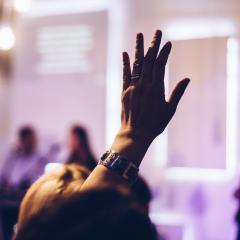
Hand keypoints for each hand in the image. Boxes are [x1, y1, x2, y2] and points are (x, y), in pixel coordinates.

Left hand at [112, 30, 189, 165]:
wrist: (135, 134)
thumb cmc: (154, 124)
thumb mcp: (169, 110)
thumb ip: (177, 93)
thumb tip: (187, 79)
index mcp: (156, 89)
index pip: (160, 65)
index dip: (164, 53)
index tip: (168, 43)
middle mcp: (144, 85)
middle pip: (149, 61)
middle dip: (153, 45)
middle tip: (156, 32)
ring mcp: (132, 88)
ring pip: (136, 64)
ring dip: (138, 49)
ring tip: (140, 35)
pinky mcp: (124, 92)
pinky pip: (124, 75)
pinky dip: (125, 63)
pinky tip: (125, 53)